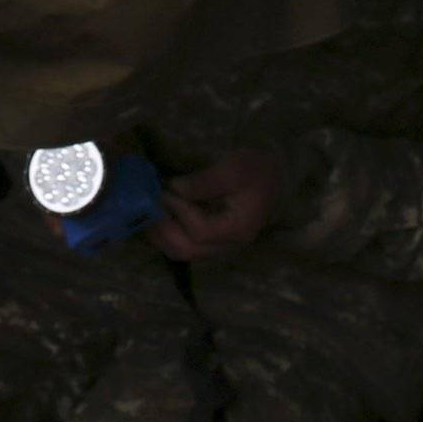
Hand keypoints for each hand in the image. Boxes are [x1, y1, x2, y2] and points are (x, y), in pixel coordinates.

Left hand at [146, 148, 280, 262]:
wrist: (276, 173)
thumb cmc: (257, 169)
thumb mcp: (234, 169)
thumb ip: (204, 181)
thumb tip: (174, 188)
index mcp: (238, 228)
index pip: (201, 231)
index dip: (179, 212)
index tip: (165, 192)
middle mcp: (229, 243)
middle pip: (189, 250)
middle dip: (163, 231)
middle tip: (146, 210)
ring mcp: (221, 243)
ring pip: (186, 252)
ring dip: (162, 237)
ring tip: (146, 217)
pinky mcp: (214, 237)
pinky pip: (187, 245)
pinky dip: (169, 235)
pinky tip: (158, 219)